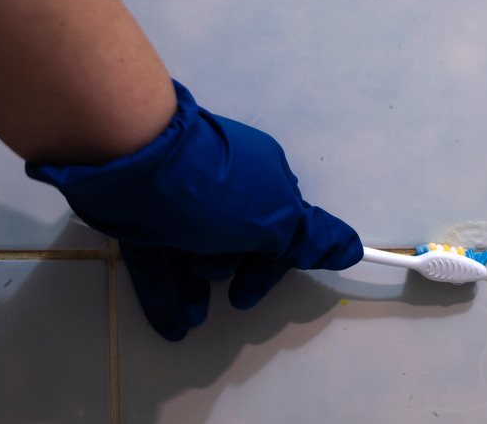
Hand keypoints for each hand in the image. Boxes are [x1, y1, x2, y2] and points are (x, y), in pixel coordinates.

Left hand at [27, 80, 362, 340]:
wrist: (133, 162)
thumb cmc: (215, 192)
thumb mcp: (274, 217)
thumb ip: (309, 238)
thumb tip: (353, 249)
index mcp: (262, 180)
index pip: (278, 231)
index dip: (270, 267)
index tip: (250, 295)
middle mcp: (223, 191)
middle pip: (235, 243)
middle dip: (228, 268)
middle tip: (218, 279)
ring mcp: (181, 204)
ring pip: (194, 255)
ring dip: (196, 285)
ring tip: (191, 312)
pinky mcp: (143, 218)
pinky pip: (160, 260)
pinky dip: (167, 292)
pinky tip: (174, 324)